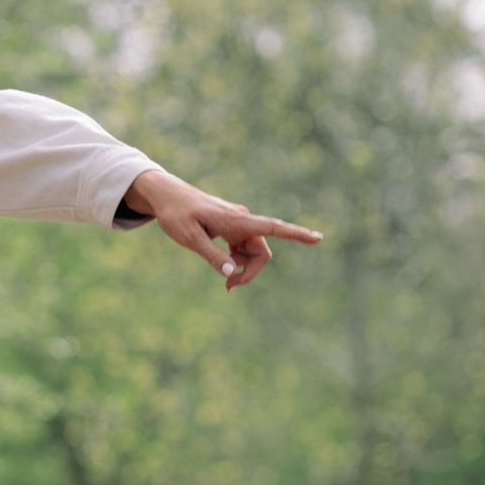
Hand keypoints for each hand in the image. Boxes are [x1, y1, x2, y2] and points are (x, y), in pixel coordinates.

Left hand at [125, 167, 321, 290]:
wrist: (166, 195)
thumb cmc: (176, 214)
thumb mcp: (189, 238)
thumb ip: (211, 255)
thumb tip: (230, 273)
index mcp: (236, 220)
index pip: (272, 227)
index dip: (296, 234)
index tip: (318, 238)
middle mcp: (242, 220)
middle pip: (262, 251)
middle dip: (250, 271)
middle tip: (228, 288)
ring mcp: (238, 223)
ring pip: (253, 252)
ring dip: (242, 267)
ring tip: (222, 278)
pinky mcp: (232, 227)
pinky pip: (243, 248)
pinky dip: (236, 260)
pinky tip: (223, 266)